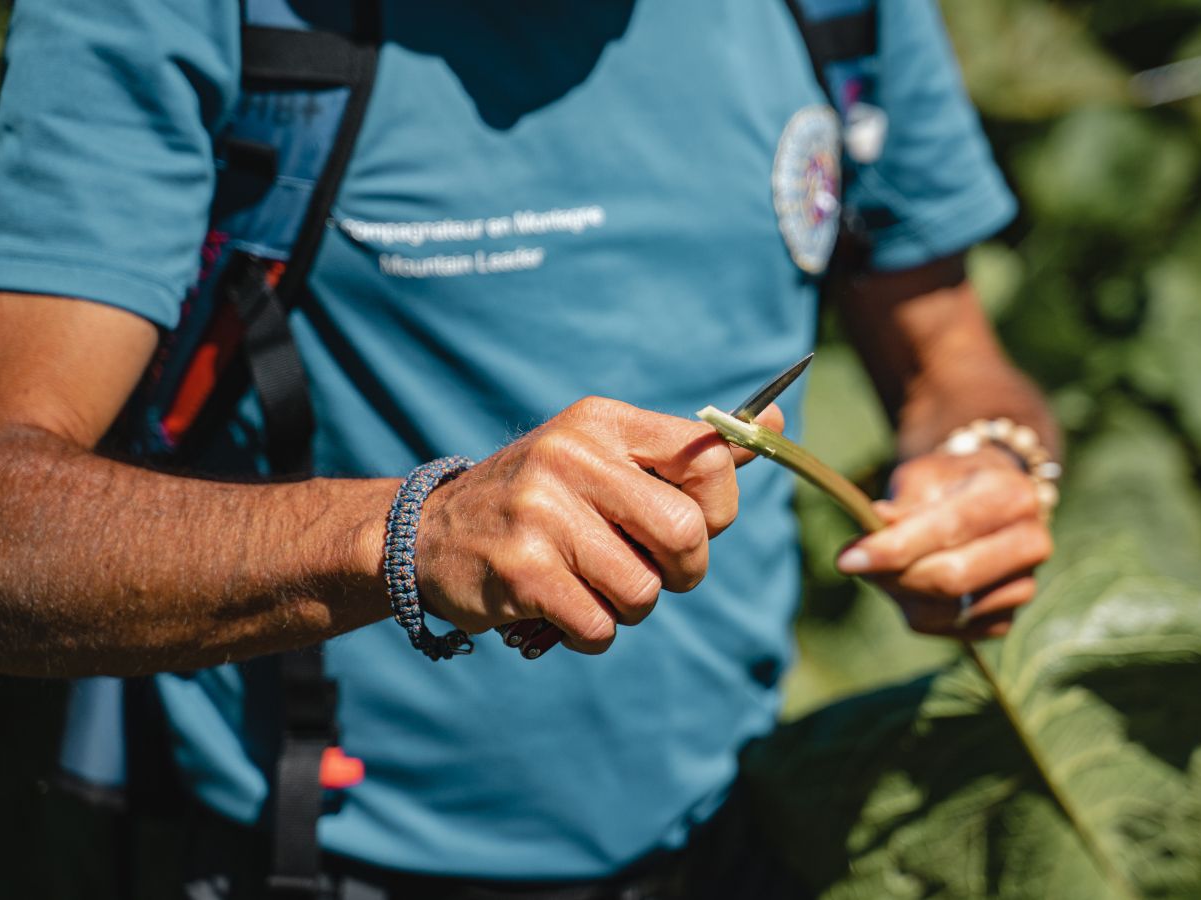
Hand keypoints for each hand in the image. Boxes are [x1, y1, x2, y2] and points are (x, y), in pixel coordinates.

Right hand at [411, 397, 781, 654]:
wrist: (428, 532)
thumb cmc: (542, 498)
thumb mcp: (604, 454)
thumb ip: (686, 452)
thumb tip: (772, 423)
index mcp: (603, 422)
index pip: (712, 461)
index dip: (718, 513)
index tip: (690, 526)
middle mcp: (572, 457)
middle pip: (686, 535)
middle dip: (682, 572)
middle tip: (652, 572)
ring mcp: (542, 514)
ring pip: (645, 590)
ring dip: (630, 606)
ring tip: (591, 586)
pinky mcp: (521, 573)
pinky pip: (600, 627)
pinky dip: (590, 633)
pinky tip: (559, 609)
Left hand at [834, 445, 1051, 639]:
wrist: (991, 502)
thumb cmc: (949, 485)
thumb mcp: (923, 477)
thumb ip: (901, 505)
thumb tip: (873, 527)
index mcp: (1011, 495)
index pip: (949, 528)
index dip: (894, 547)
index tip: (845, 559)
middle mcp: (1030, 543)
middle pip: (952, 578)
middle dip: (894, 575)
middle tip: (855, 563)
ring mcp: (1023, 587)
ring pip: (946, 611)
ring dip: (901, 594)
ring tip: (888, 568)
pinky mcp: (1006, 620)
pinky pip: (948, 630)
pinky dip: (918, 611)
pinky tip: (913, 585)